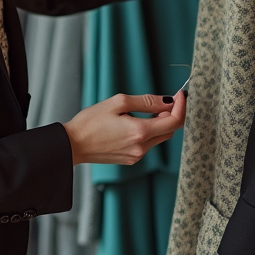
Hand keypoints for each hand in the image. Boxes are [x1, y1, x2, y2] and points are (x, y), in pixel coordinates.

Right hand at [62, 91, 186, 165]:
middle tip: (163, 101)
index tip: (179, 95)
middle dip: (170, 114)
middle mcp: (142, 147)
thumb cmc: (90, 122)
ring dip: (158, 124)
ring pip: (159, 138)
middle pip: (169, 130)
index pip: (174, 121)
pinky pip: (147, 144)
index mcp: (140, 132)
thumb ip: (146, 102)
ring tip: (143, 111)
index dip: (181, 106)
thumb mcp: (118, 103)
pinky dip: (147, 133)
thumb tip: (167, 101)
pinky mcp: (130, 159)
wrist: (73, 144)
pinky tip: (132, 124)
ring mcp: (136, 156)